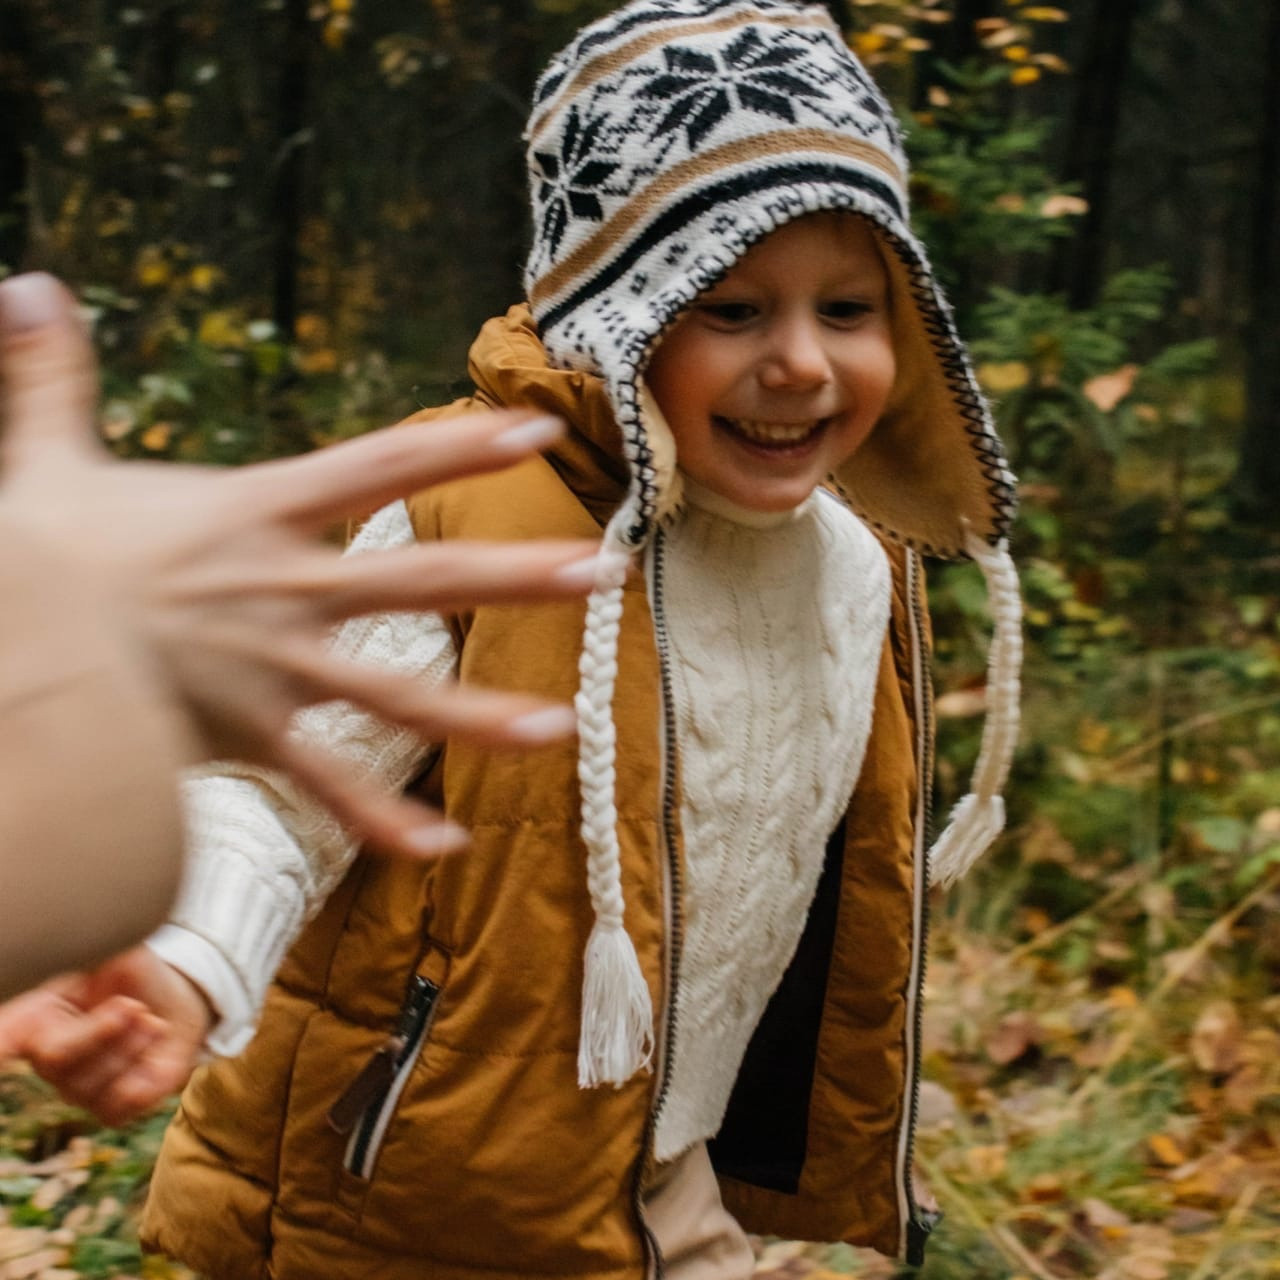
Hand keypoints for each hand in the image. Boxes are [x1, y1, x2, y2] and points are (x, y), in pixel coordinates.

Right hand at [0, 273, 596, 855]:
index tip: (534, 434)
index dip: (458, 447)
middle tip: (603, 571)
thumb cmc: (32, 566)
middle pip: (424, 578)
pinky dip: (384, 823)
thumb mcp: (44, 462)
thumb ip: (54, 378)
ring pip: (399, 697)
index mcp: (254, 514)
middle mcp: (286, 591)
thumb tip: (26, 284)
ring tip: (563, 726)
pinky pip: (331, 788)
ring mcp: (277, 673)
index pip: (379, 468)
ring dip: (484, 715)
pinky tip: (446, 848)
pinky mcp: (251, 742)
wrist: (7, 668)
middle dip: (517, 575)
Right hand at [0, 948, 209, 1126]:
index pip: (3, 1035)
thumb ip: (87, 950)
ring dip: (132, 1047)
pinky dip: (145, 1079)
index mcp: (34, 1014)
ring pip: (90, 1086)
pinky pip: (116, 1109)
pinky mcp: (108, 1107)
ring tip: (150, 1019)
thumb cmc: (132, 971)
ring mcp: (73, 1086)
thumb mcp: (112, 949)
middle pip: (56, 1058)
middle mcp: (45, 1055)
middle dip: (101, 1030)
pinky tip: (155, 1047)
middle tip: (133, 1006)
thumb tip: (75, 936)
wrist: (174, 998)